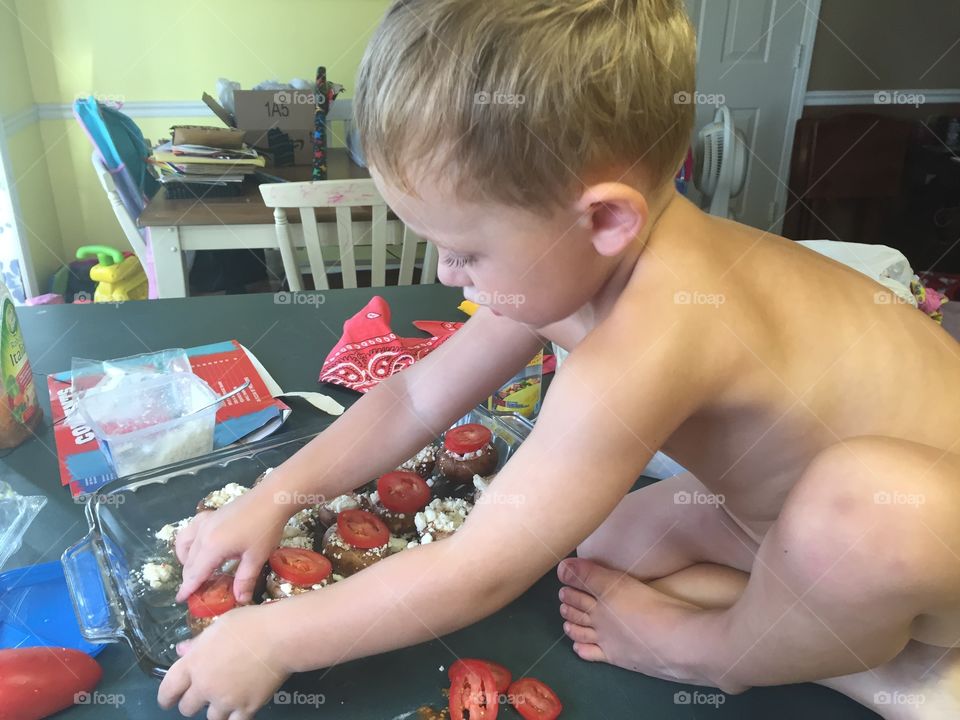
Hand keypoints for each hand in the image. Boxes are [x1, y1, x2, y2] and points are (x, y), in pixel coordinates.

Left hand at [158, 605, 289, 718]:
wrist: (280, 637)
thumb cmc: (249, 624)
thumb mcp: (218, 626)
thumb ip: (198, 642)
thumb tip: (181, 650)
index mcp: (193, 663)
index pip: (168, 689)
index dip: (166, 697)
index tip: (169, 700)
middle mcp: (204, 686)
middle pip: (187, 708)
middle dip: (192, 703)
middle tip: (204, 695)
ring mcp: (225, 700)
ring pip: (211, 718)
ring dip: (216, 710)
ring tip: (226, 699)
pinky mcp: (246, 708)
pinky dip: (236, 716)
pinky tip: (240, 708)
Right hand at [175, 489, 287, 603]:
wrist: (271, 498)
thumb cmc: (265, 528)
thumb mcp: (257, 557)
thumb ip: (245, 580)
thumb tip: (241, 601)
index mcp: (212, 547)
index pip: (195, 573)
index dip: (187, 588)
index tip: (180, 599)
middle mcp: (202, 534)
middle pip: (189, 562)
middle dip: (189, 577)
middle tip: (196, 591)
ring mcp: (204, 522)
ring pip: (185, 546)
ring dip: (187, 561)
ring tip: (199, 571)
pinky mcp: (209, 515)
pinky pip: (190, 531)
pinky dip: (188, 542)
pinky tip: (199, 547)